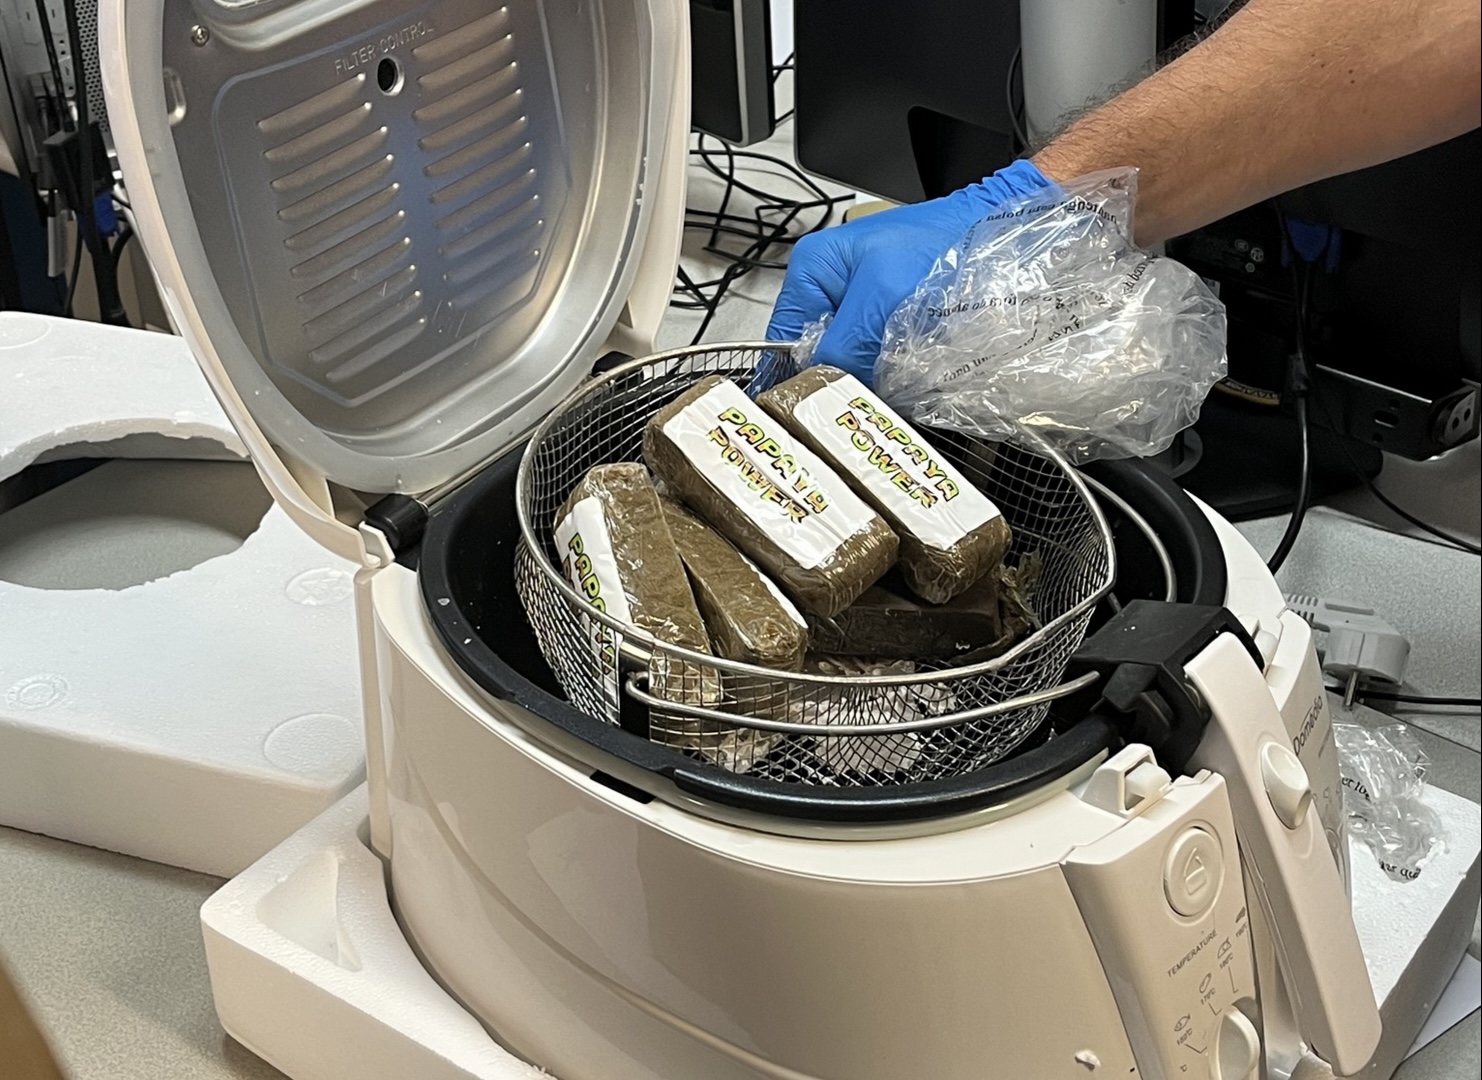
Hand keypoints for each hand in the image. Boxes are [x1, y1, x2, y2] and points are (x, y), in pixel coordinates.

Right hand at [765, 159, 1052, 383]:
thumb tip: (826, 386)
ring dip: (868, 381)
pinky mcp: (889, 327)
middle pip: (817, 357)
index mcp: (812, 271)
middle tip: (860, 401)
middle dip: (838, 380)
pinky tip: (905, 380)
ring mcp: (861, 311)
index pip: (784, 340)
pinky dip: (890, 377)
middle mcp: (831, 292)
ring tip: (889, 389)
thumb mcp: (883, 295)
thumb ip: (847, 344)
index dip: (798, 375)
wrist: (996, 233)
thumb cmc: (942, 245)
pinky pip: (878, 363)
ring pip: (849, 365)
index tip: (815, 406)